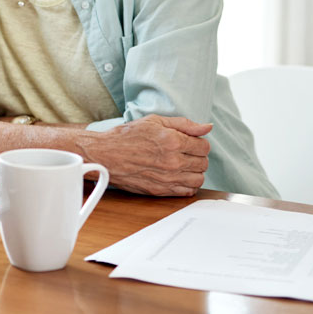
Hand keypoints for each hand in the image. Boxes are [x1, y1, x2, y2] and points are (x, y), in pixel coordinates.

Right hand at [78, 115, 210, 195]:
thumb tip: (207, 127)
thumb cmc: (126, 136)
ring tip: (183, 165)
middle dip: (197, 156)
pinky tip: (178, 176)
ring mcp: (167, 178)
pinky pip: (187, 191)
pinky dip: (188, 185)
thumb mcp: (154, 121)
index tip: (189, 142)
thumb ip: (184, 124)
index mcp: (173, 141)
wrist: (105, 155)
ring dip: (194, 171)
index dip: (198, 143)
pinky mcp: (160, 190)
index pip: (204, 146)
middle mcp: (173, 161)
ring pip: (199, 179)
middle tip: (185, 152)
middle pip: (203, 163)